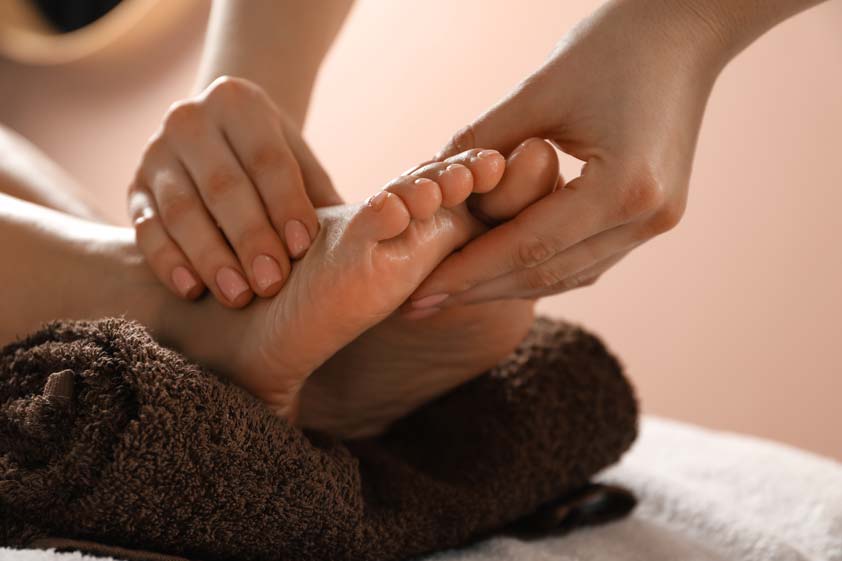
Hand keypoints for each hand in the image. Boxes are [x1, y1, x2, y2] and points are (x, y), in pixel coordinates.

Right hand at [128, 76, 340, 307]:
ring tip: (238, 296)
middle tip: (272, 284)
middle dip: (250, 239)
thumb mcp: (299, 161)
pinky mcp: (133, 187)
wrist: (216, 136)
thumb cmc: (271, 159)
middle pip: (223, 186)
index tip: (303, 249)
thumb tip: (364, 231)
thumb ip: (320, 195)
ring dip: (210, 257)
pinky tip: (192, 290)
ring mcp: (156, 153)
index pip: (267, 159)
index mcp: (239, 103)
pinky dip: (168, 262)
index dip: (286, 205)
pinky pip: (146, 228)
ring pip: (181, 210)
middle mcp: (190, 120)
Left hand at [410, 0, 741, 304]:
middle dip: (479, 290)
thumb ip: (479, 146)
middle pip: (547, 273)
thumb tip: (425, 187)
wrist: (685, 29)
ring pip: (567, 275)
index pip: (527, 248)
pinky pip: (587, 258)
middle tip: (421, 304)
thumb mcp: (536, 92)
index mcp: (623, 188)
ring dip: (507, 286)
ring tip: (453, 292)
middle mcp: (646, 218)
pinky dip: (541, 267)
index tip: (419, 292)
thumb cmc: (611, 47)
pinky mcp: (653, 216)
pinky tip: (501, 271)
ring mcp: (656, 222)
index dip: (468, 272)